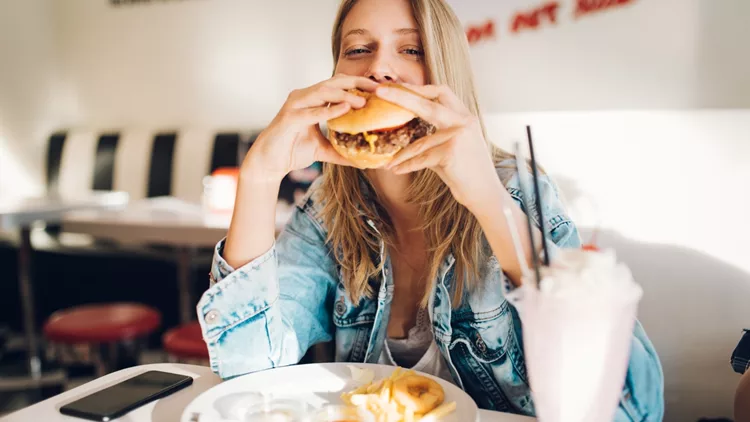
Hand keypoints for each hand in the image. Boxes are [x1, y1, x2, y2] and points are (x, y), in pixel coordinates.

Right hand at [242, 75, 378, 182]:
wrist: (269, 163)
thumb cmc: (293, 151)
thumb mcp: (323, 150)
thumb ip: (342, 151)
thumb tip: (364, 161)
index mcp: (312, 100)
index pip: (339, 85)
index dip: (359, 85)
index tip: (380, 89)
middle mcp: (303, 97)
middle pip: (333, 83)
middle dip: (356, 84)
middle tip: (378, 89)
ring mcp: (295, 105)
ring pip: (322, 93)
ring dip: (344, 95)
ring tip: (363, 101)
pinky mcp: (288, 118)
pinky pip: (311, 112)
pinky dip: (328, 110)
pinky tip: (344, 110)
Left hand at [375, 83, 501, 209]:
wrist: (486, 194)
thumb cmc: (468, 172)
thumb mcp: (454, 146)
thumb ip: (435, 134)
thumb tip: (407, 130)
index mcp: (465, 117)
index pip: (441, 92)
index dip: (418, 88)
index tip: (397, 87)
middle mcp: (464, 122)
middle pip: (427, 103)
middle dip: (401, 96)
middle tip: (379, 91)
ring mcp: (458, 136)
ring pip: (420, 142)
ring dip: (401, 155)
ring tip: (388, 162)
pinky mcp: (451, 152)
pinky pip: (421, 158)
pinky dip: (407, 166)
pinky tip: (395, 170)